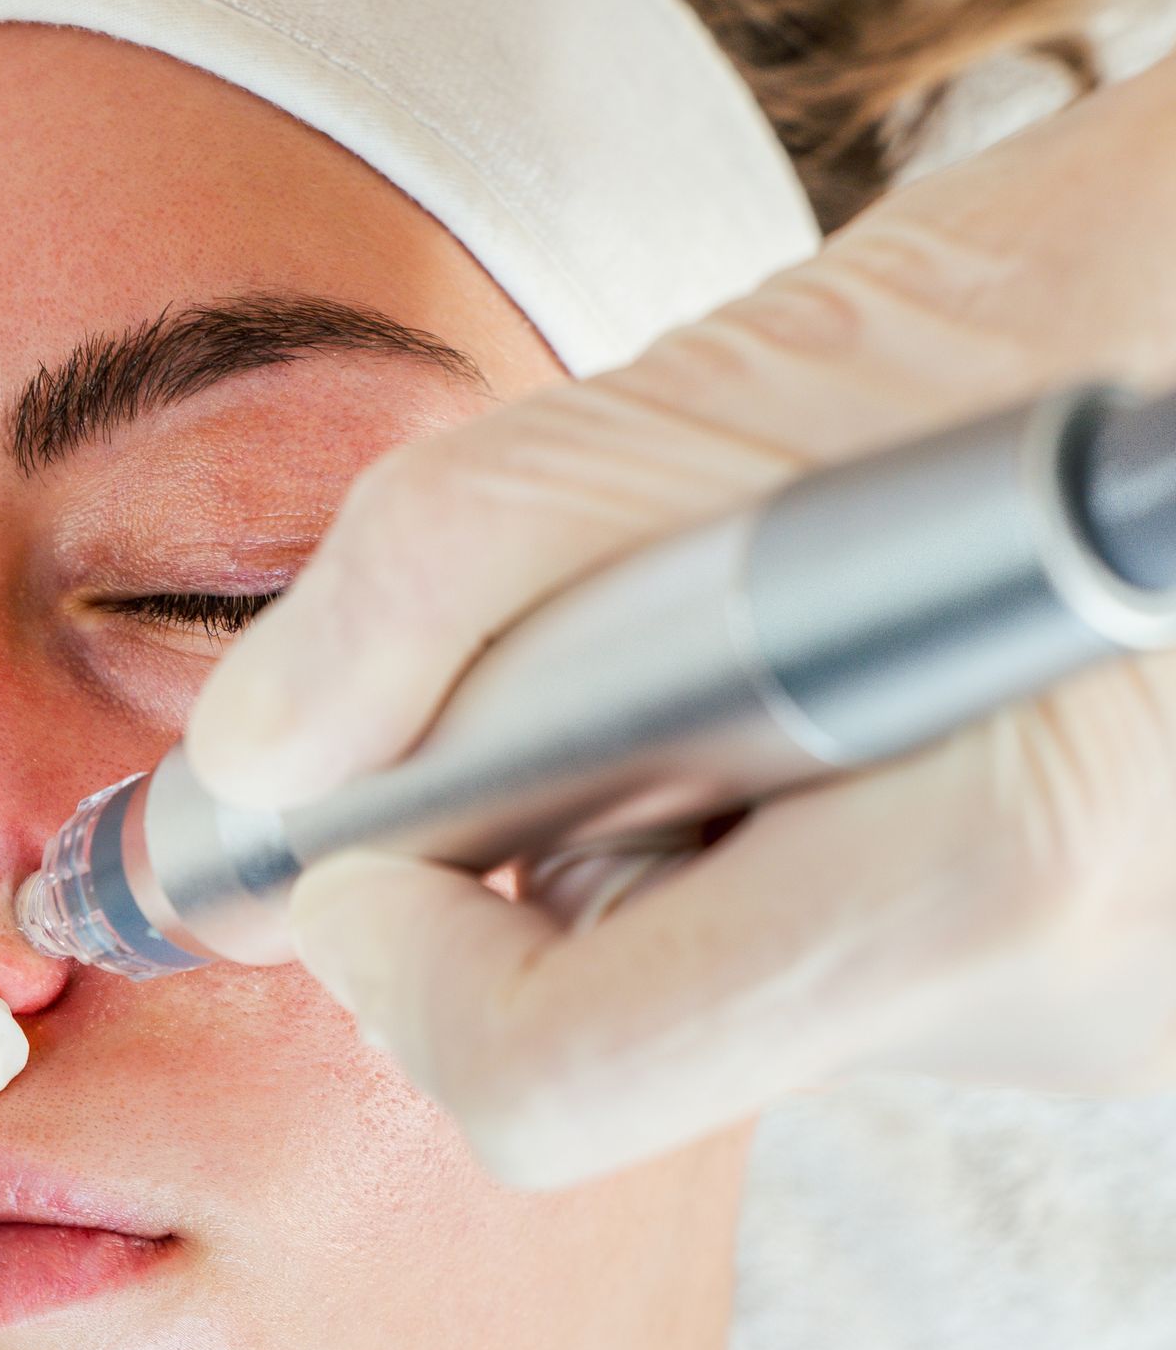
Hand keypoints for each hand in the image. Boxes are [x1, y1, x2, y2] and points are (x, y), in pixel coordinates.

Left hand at [188, 53, 1175, 1187]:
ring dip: (690, 810)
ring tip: (825, 612)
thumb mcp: (799, 360)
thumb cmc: (1147, 274)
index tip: (348, 832)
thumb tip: (263, 753)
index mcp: (1013, 866)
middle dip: (555, 844)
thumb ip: (486, 552)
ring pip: (739, 978)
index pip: (559, 1075)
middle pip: (638, 1027)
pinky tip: (900, 676)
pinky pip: (849, 944)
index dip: (394, 953)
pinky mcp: (1125, 981)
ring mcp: (1122, 1011)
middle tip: (620, 639)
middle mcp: (1086, 1003)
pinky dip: (796, 822)